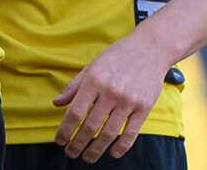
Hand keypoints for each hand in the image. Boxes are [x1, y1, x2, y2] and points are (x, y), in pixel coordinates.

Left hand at [53, 35, 170, 162]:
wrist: (149, 49)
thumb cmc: (116, 57)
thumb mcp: (91, 66)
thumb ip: (74, 86)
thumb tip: (57, 103)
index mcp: (94, 80)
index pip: (75, 111)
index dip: (65, 130)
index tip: (59, 141)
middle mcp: (110, 92)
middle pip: (90, 126)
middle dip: (78, 144)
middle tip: (70, 154)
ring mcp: (128, 101)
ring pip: (109, 133)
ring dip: (97, 149)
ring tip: (88, 158)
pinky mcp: (145, 107)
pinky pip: (131, 132)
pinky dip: (122, 146)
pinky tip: (113, 153)